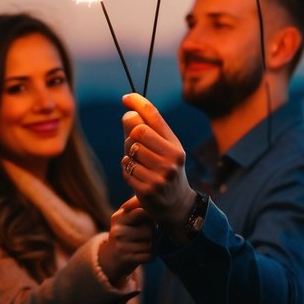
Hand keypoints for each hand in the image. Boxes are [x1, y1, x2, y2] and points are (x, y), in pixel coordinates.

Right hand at [97, 196, 154, 285]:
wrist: (110, 259)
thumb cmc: (125, 234)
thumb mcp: (126, 219)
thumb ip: (138, 208)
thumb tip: (156, 203)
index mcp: (119, 217)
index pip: (141, 211)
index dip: (152, 215)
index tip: (153, 219)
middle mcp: (118, 230)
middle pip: (150, 228)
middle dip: (154, 233)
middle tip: (148, 235)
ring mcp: (121, 245)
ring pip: (151, 243)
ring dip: (153, 246)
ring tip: (145, 245)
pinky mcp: (126, 259)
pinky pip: (149, 256)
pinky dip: (151, 256)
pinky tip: (144, 254)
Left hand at [121, 93, 194, 232]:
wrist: (177, 206)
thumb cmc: (166, 171)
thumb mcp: (164, 151)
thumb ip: (147, 133)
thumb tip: (128, 113)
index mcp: (175, 145)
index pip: (154, 116)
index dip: (138, 103)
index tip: (126, 98)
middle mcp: (171, 158)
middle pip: (138, 132)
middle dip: (130, 136)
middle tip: (133, 145)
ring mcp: (161, 175)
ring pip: (130, 152)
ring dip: (128, 157)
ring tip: (138, 164)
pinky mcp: (148, 189)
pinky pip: (126, 170)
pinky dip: (127, 171)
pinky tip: (137, 177)